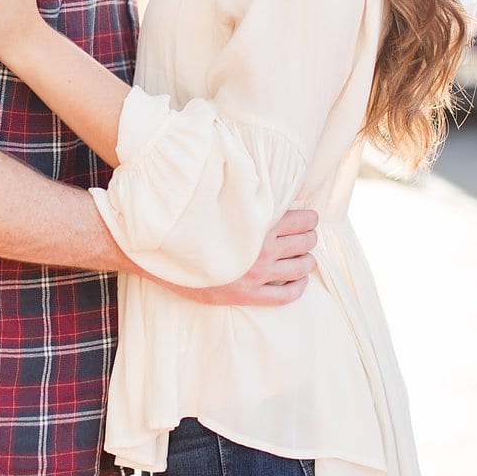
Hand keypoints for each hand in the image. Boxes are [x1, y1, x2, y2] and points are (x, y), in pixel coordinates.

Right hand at [164, 209, 318, 306]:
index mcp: (257, 222)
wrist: (166, 252)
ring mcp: (256, 274)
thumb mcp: (221, 201)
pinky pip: (287, 295)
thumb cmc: (194, 221)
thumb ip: (246, 196)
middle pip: (306, 242)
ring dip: (307, 260)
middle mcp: (261, 249)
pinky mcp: (247, 294)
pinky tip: (298, 280)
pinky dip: (299, 286)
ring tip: (303, 256)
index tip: (308, 219)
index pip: (303, 220)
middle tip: (305, 236)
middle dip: (310, 238)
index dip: (310, 219)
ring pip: (301, 267)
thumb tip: (263, 180)